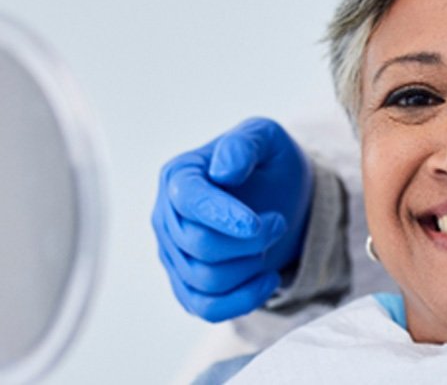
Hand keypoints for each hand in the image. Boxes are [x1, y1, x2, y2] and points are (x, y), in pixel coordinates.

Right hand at [152, 117, 312, 320]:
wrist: (281, 198)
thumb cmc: (269, 164)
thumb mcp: (266, 138)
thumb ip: (244, 143)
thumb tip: (223, 171)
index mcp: (178, 175)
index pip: (188, 200)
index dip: (221, 215)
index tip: (256, 225)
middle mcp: (166, 216)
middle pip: (199, 245)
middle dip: (249, 241)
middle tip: (277, 222)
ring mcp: (173, 254)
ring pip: (205, 279)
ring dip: (251, 266)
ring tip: (272, 242)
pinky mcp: (187, 285)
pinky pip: (206, 308)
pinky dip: (243, 300)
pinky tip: (269, 279)